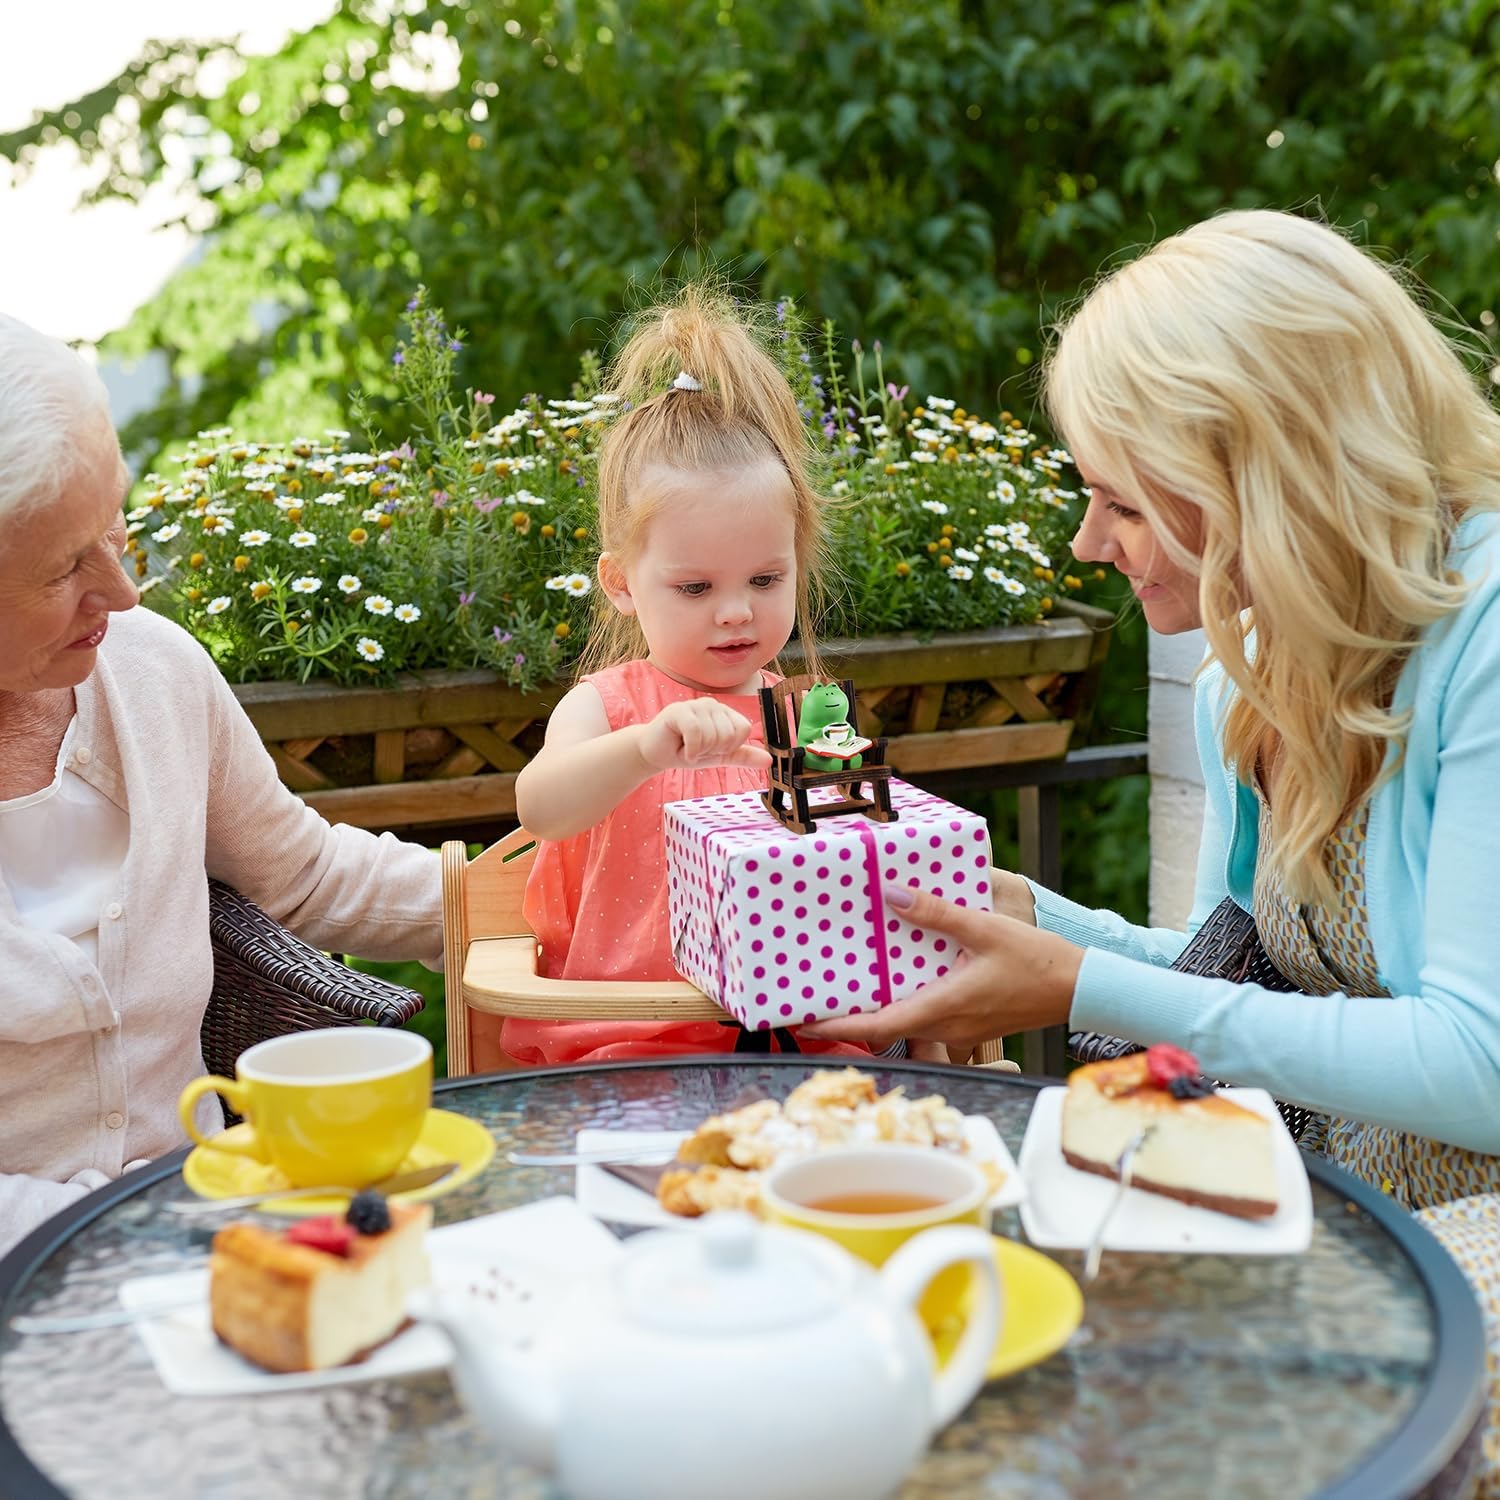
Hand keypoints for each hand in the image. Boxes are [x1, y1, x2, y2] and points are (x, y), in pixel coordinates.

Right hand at [638, 699, 771, 773]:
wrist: (656, 754)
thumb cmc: (686, 751)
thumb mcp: (719, 756)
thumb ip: (743, 756)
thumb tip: (769, 760)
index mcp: (725, 713)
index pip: (744, 729)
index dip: (729, 746)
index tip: (713, 748)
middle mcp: (713, 705)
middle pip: (729, 734)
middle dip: (712, 750)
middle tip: (698, 748)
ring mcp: (695, 705)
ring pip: (712, 735)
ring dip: (699, 751)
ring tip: (688, 747)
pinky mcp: (679, 710)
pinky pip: (696, 733)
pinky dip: (690, 750)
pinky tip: (682, 749)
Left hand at [802, 882, 1081, 1050]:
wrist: (1080, 988)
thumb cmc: (1036, 961)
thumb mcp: (983, 928)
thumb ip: (936, 913)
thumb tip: (892, 895)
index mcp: (942, 1008)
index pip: (877, 1027)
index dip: (837, 1028)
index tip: (805, 1022)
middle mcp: (946, 1028)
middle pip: (885, 1031)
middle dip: (849, 1021)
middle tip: (818, 1001)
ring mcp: (959, 1032)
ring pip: (906, 1027)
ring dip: (877, 1014)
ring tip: (850, 990)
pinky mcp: (970, 1026)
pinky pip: (927, 1021)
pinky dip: (904, 1007)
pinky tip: (900, 982)